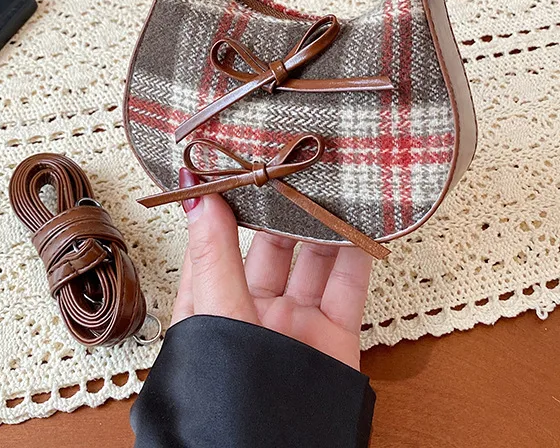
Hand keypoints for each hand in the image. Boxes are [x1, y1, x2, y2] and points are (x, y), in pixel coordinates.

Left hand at [171, 168, 372, 369]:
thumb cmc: (231, 398)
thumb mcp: (217, 315)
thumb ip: (213, 255)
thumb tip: (196, 194)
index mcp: (211, 308)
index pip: (215, 241)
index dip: (225, 203)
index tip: (237, 162)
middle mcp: (254, 313)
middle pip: (270, 246)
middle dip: (283, 208)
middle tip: (294, 165)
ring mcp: (295, 324)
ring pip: (313, 260)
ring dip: (323, 224)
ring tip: (331, 183)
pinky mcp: (334, 338)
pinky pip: (348, 286)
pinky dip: (358, 255)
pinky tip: (363, 222)